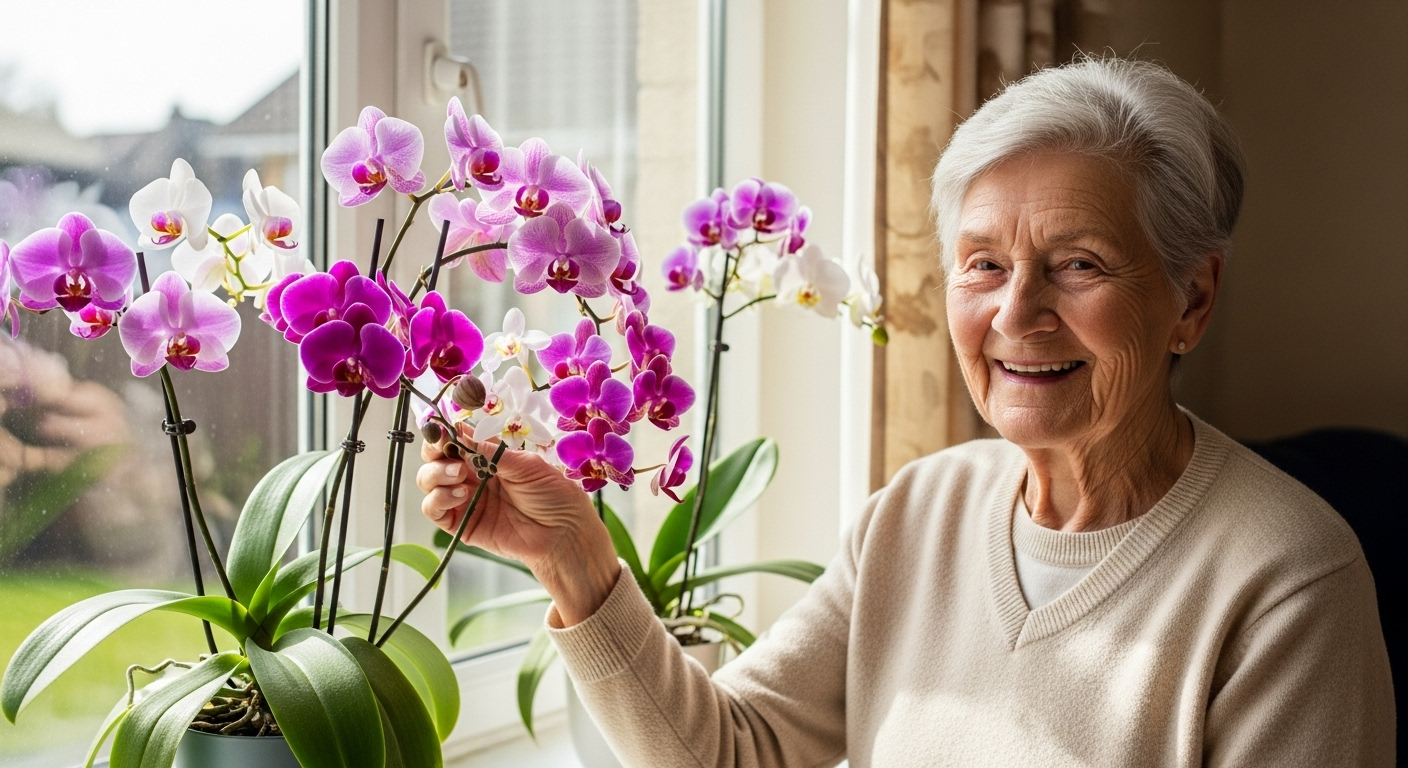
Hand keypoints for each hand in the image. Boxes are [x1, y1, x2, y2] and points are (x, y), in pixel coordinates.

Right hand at [417, 431, 620, 625]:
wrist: (562, 533)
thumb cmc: (552, 495)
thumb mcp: (526, 465)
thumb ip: (492, 452)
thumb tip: (462, 433)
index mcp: (487, 457)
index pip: (455, 440)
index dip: (443, 433)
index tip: (442, 429)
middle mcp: (471, 476)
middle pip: (435, 458)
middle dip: (434, 450)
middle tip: (445, 450)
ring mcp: (464, 499)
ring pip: (428, 481)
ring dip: (436, 474)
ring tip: (460, 475)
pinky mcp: (460, 524)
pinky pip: (433, 509)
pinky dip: (437, 499)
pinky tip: (459, 495)